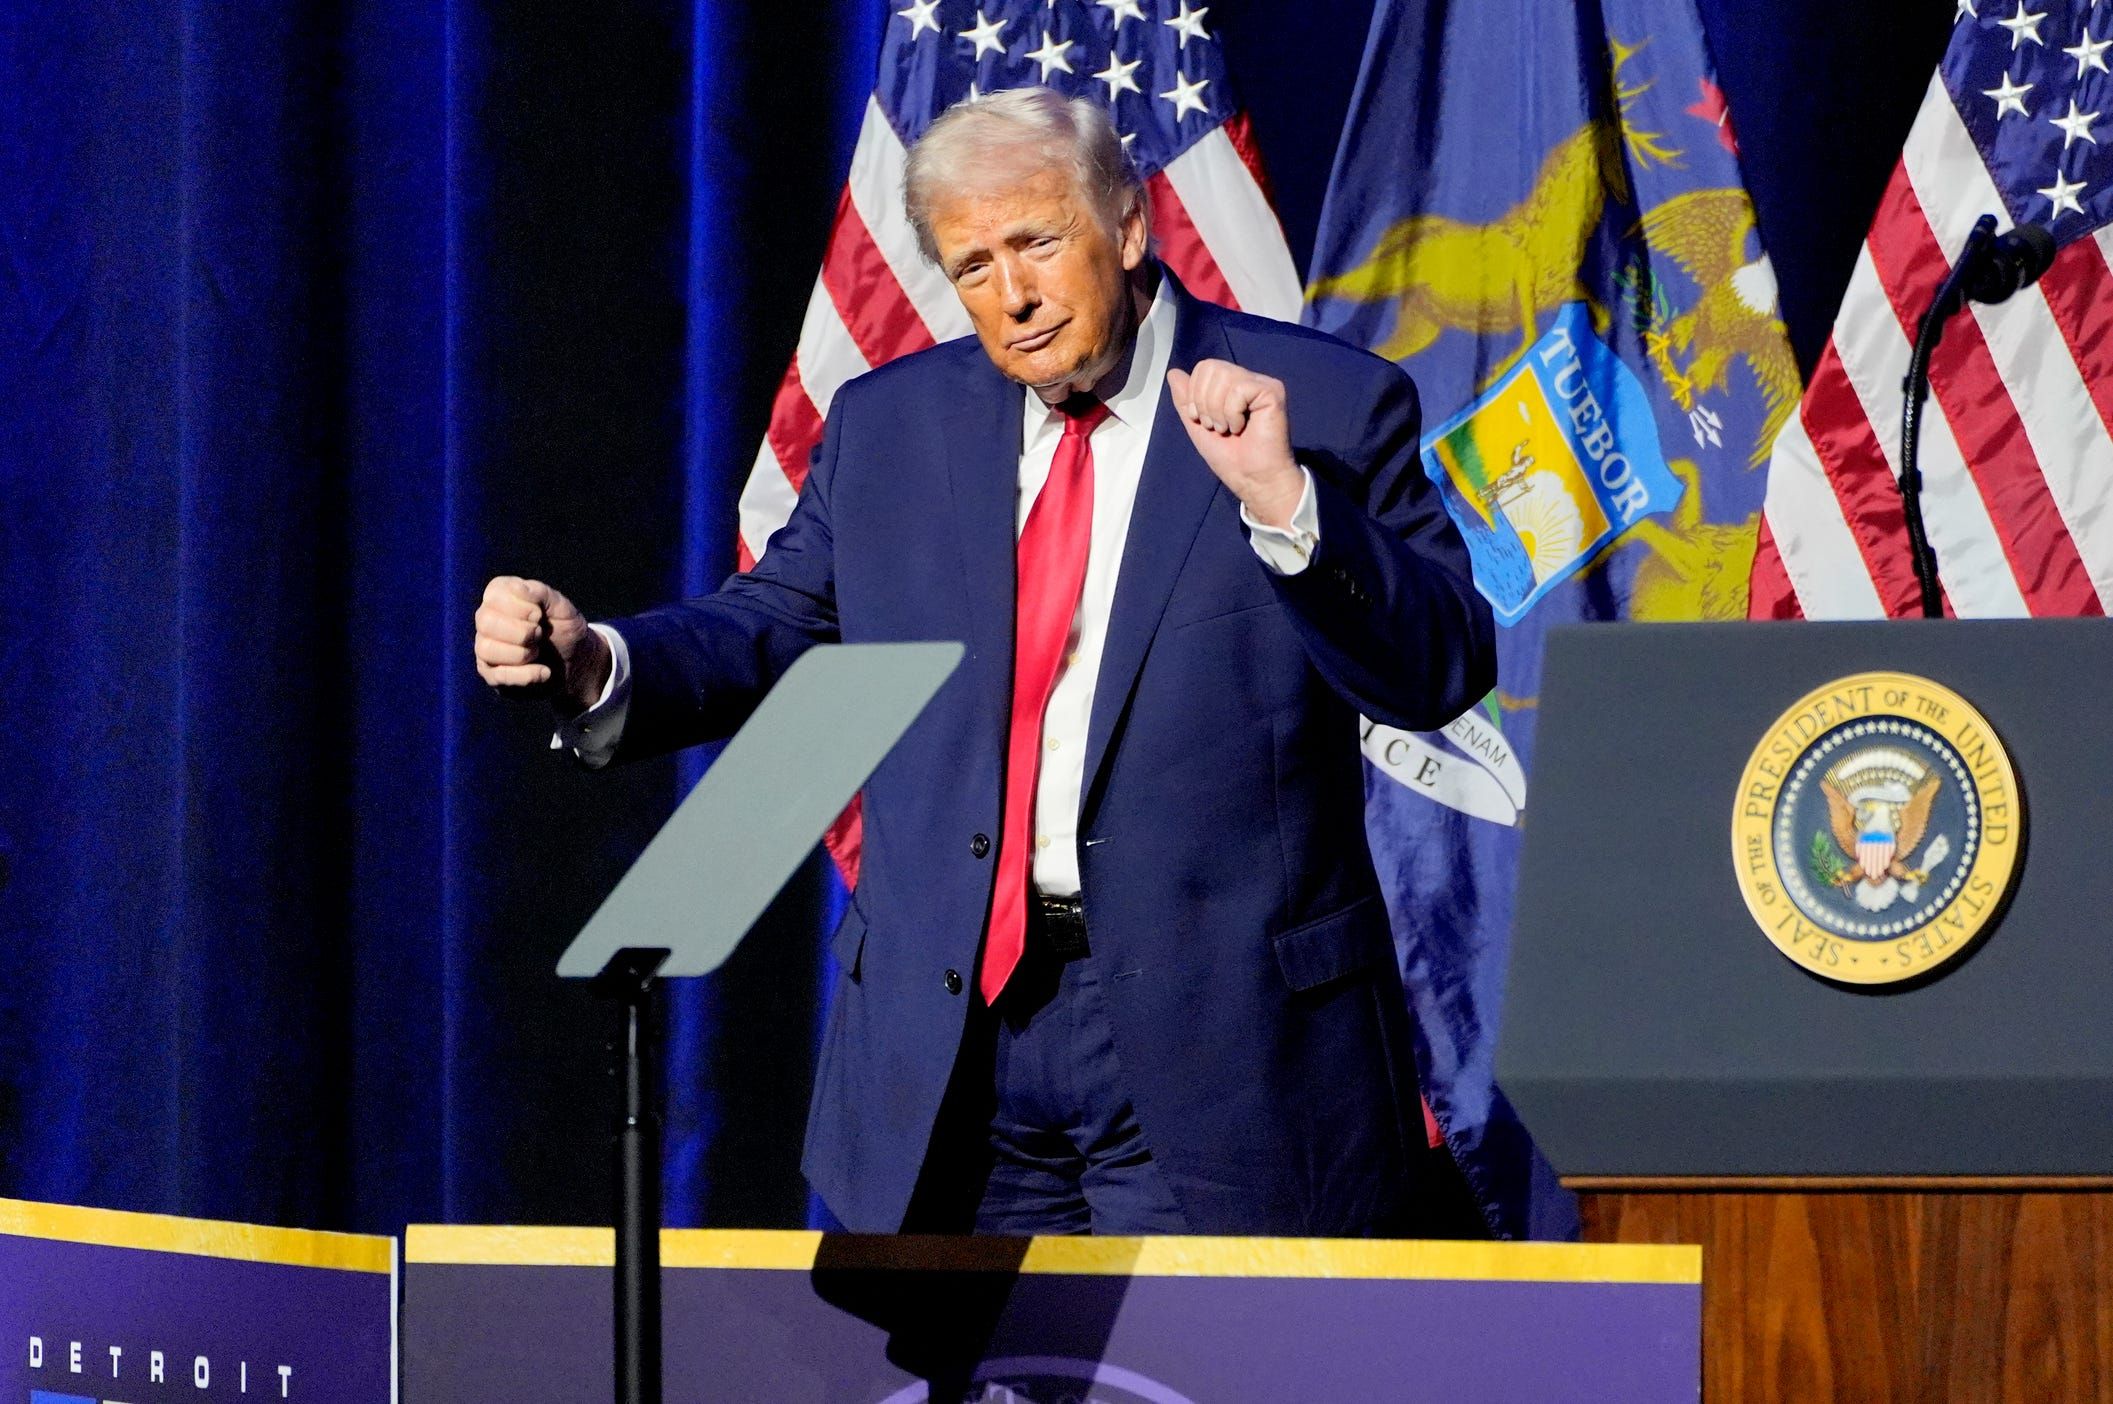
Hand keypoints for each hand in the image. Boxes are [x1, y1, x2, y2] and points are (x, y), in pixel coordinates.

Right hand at [474, 576, 610, 715]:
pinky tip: (544, 672)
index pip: (496, 594)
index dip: (523, 606)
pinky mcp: (492, 674)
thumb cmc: (563, 628)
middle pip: (486, 622)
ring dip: (522, 653)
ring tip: (538, 652)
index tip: (539, 614)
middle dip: (522, 631)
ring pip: (487, 649)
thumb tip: (518, 587)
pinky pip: (498, 676)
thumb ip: (541, 593)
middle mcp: (486, 619)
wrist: (575, 661)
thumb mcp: (561, 607)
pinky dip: (527, 675)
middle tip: (540, 634)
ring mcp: (485, 647)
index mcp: (499, 596)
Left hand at [1166, 360, 1303, 527]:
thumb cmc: (1230, 457)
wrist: (1251, 479)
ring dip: (1218, 411)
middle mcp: (1249, 380)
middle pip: (1211, 367)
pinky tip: (1241, 428)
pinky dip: (1232, 413)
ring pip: (1224, 376)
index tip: (1203, 420)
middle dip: (1204, 402)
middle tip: (1216, 427)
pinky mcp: (1273, 392)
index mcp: (1233, 385)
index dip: (1195, 393)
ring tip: (1227, 429)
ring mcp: (1262, 385)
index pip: (1205, 367)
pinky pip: (1239, 389)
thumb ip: (1185, 400)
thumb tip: (1173, 372)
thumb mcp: (1197, 425)